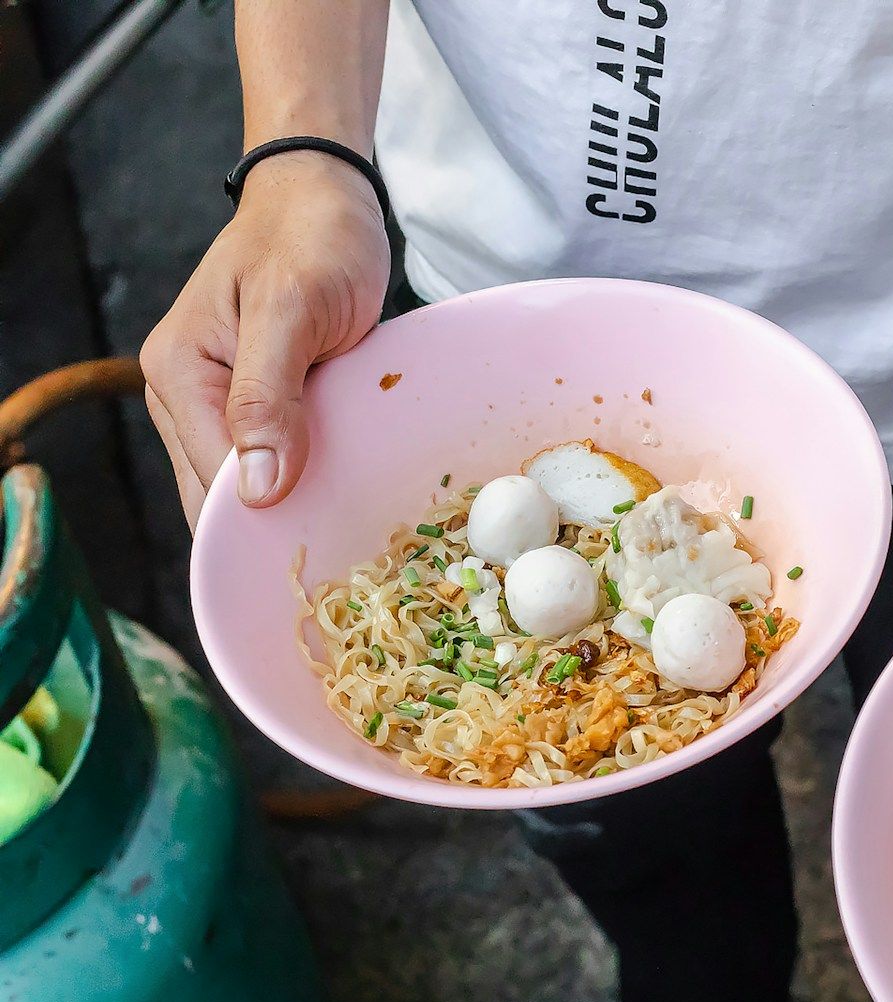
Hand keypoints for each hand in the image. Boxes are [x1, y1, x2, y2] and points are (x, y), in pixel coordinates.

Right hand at [141, 151, 389, 524]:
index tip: (325, 554)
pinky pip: (278, 459)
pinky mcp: (260, 402)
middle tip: (350, 555)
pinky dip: (311, 476)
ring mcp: (222, 403)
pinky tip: (349, 488)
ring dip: (299, 505)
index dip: (263, 528)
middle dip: (278, 528)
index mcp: (179, 374)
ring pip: (252, 486)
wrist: (324, 196)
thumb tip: (254, 490)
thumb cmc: (312, 238)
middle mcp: (187, 396)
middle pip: (223, 499)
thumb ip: (268, 395)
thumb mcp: (294, 307)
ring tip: (355, 526)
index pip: (210, 487)